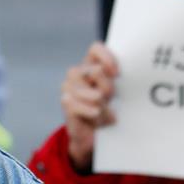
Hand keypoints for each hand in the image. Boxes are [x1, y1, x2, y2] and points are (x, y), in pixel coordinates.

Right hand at [60, 43, 119, 168]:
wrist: (91, 134)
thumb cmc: (105, 109)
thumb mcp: (113, 93)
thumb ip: (114, 80)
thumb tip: (117, 74)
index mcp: (90, 65)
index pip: (95, 49)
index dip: (107, 58)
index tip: (117, 74)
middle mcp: (77, 73)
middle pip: (95, 71)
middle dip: (107, 86)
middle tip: (110, 98)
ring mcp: (68, 87)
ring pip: (88, 88)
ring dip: (99, 102)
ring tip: (102, 111)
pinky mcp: (66, 102)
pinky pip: (77, 103)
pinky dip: (89, 110)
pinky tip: (95, 114)